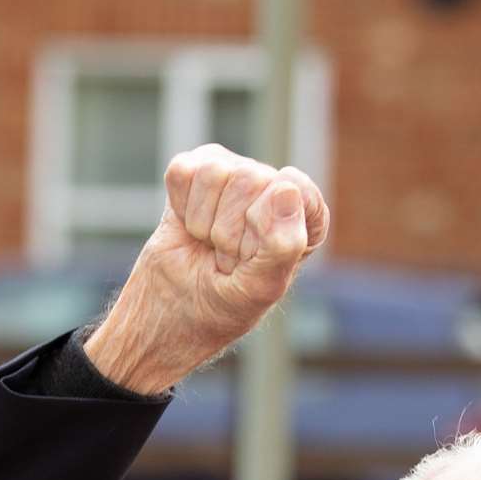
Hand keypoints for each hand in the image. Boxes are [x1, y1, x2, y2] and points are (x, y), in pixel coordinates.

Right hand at [85, 143, 328, 393]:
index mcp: (305, 216)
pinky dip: (180, 208)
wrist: (174, 311)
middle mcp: (273, 187)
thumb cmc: (225, 303)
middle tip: (226, 258)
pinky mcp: (195, 168)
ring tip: (209, 245)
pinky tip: (190, 226)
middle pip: (249, 179)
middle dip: (229, 232)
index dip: (267, 228)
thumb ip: (283, 245)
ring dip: (204, 223)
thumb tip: (286, 189)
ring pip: (215, 174)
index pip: (295, 191)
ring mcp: (234, 173)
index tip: (253, 259)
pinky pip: (183, 173)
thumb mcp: (262, 287)